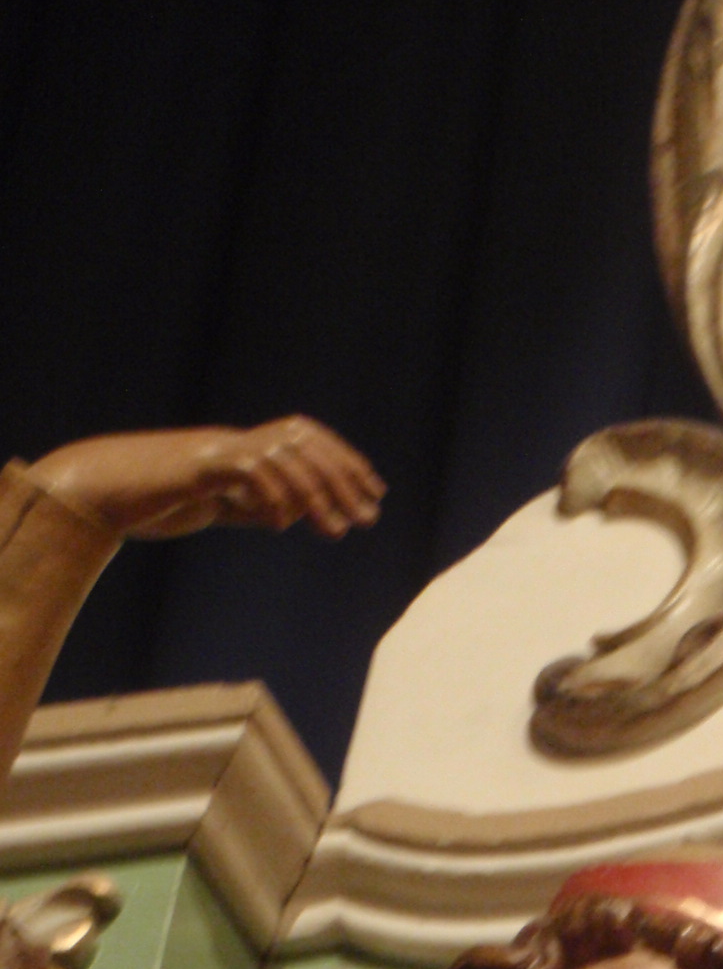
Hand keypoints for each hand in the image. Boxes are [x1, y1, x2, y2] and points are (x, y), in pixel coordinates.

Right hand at [26, 416, 382, 539]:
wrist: (102, 492)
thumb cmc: (158, 500)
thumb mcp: (219, 506)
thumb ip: (256, 506)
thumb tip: (297, 515)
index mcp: (245, 448)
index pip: (308, 440)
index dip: (345, 461)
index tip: (374, 492)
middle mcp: (235, 442)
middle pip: (303, 443)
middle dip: (343, 478)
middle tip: (369, 516)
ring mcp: (216, 448)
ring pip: (282, 457)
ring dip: (316, 494)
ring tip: (337, 529)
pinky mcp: (195, 465)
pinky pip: (245, 470)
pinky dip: (269, 495)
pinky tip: (282, 523)